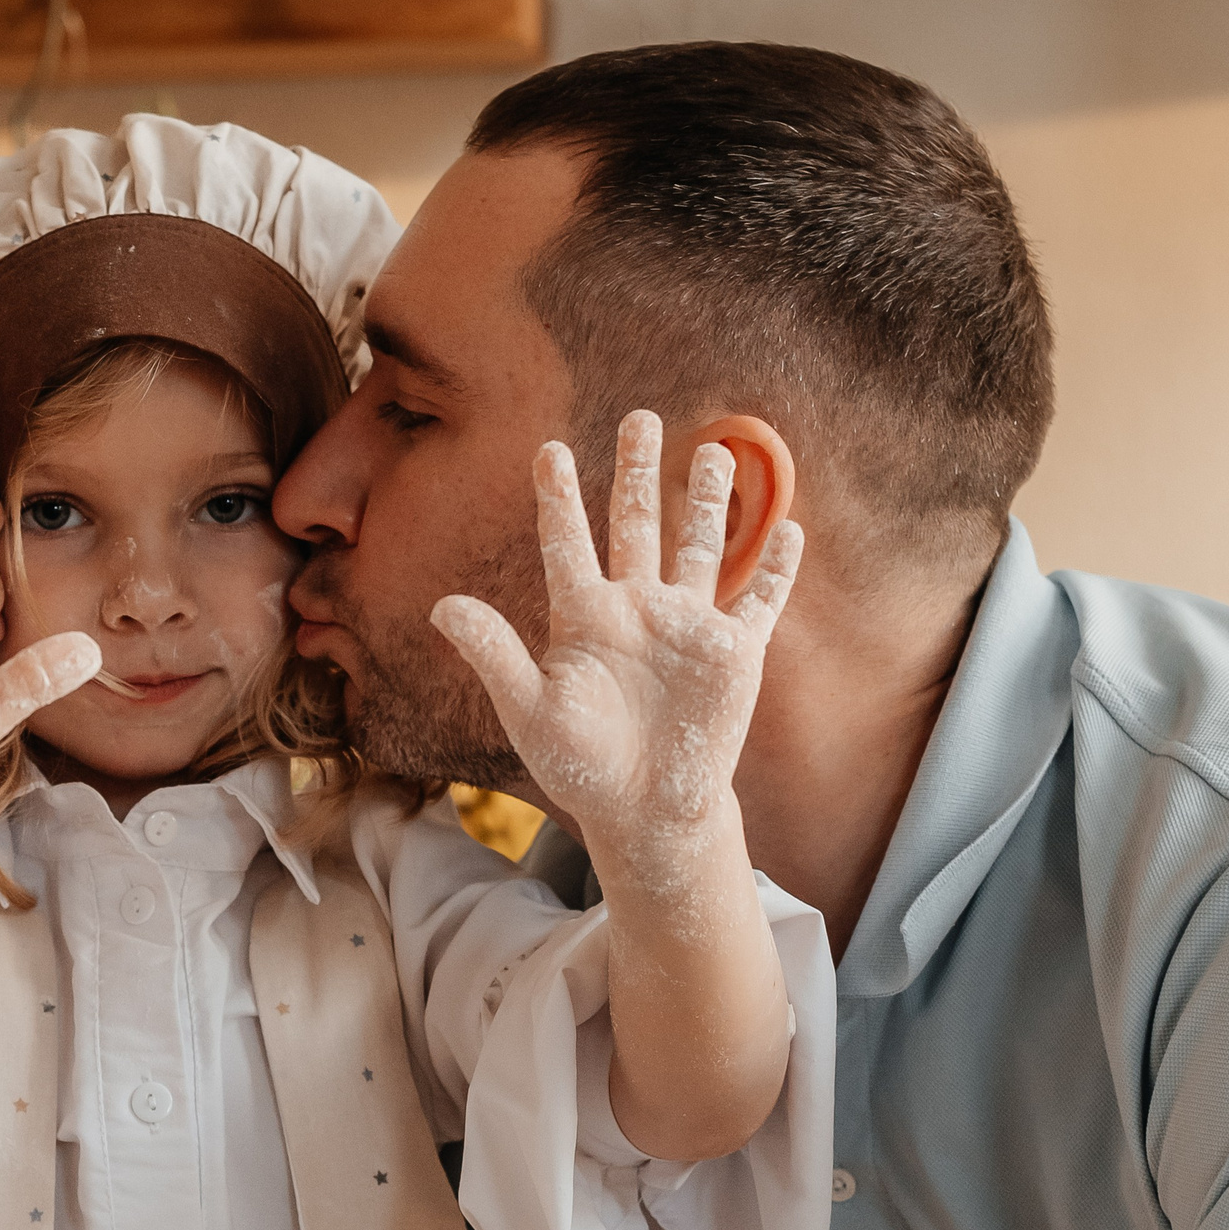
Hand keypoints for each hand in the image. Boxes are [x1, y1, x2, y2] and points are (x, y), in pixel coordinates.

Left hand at [429, 410, 799, 857]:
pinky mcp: (733, 653)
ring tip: (711, 447)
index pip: (567, 542)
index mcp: (583, 618)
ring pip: (699, 546)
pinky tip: (789, 528)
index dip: (558, 497)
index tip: (548, 449)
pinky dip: (775, 567)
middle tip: (639, 417)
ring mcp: (687, 626)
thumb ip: (493, 654)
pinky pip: (758, 600)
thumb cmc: (581, 766)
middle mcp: (635, 609)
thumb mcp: (530, 709)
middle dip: (638, 472)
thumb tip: (439, 606)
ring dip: (706, 500)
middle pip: (636, 525)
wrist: (643, 812)